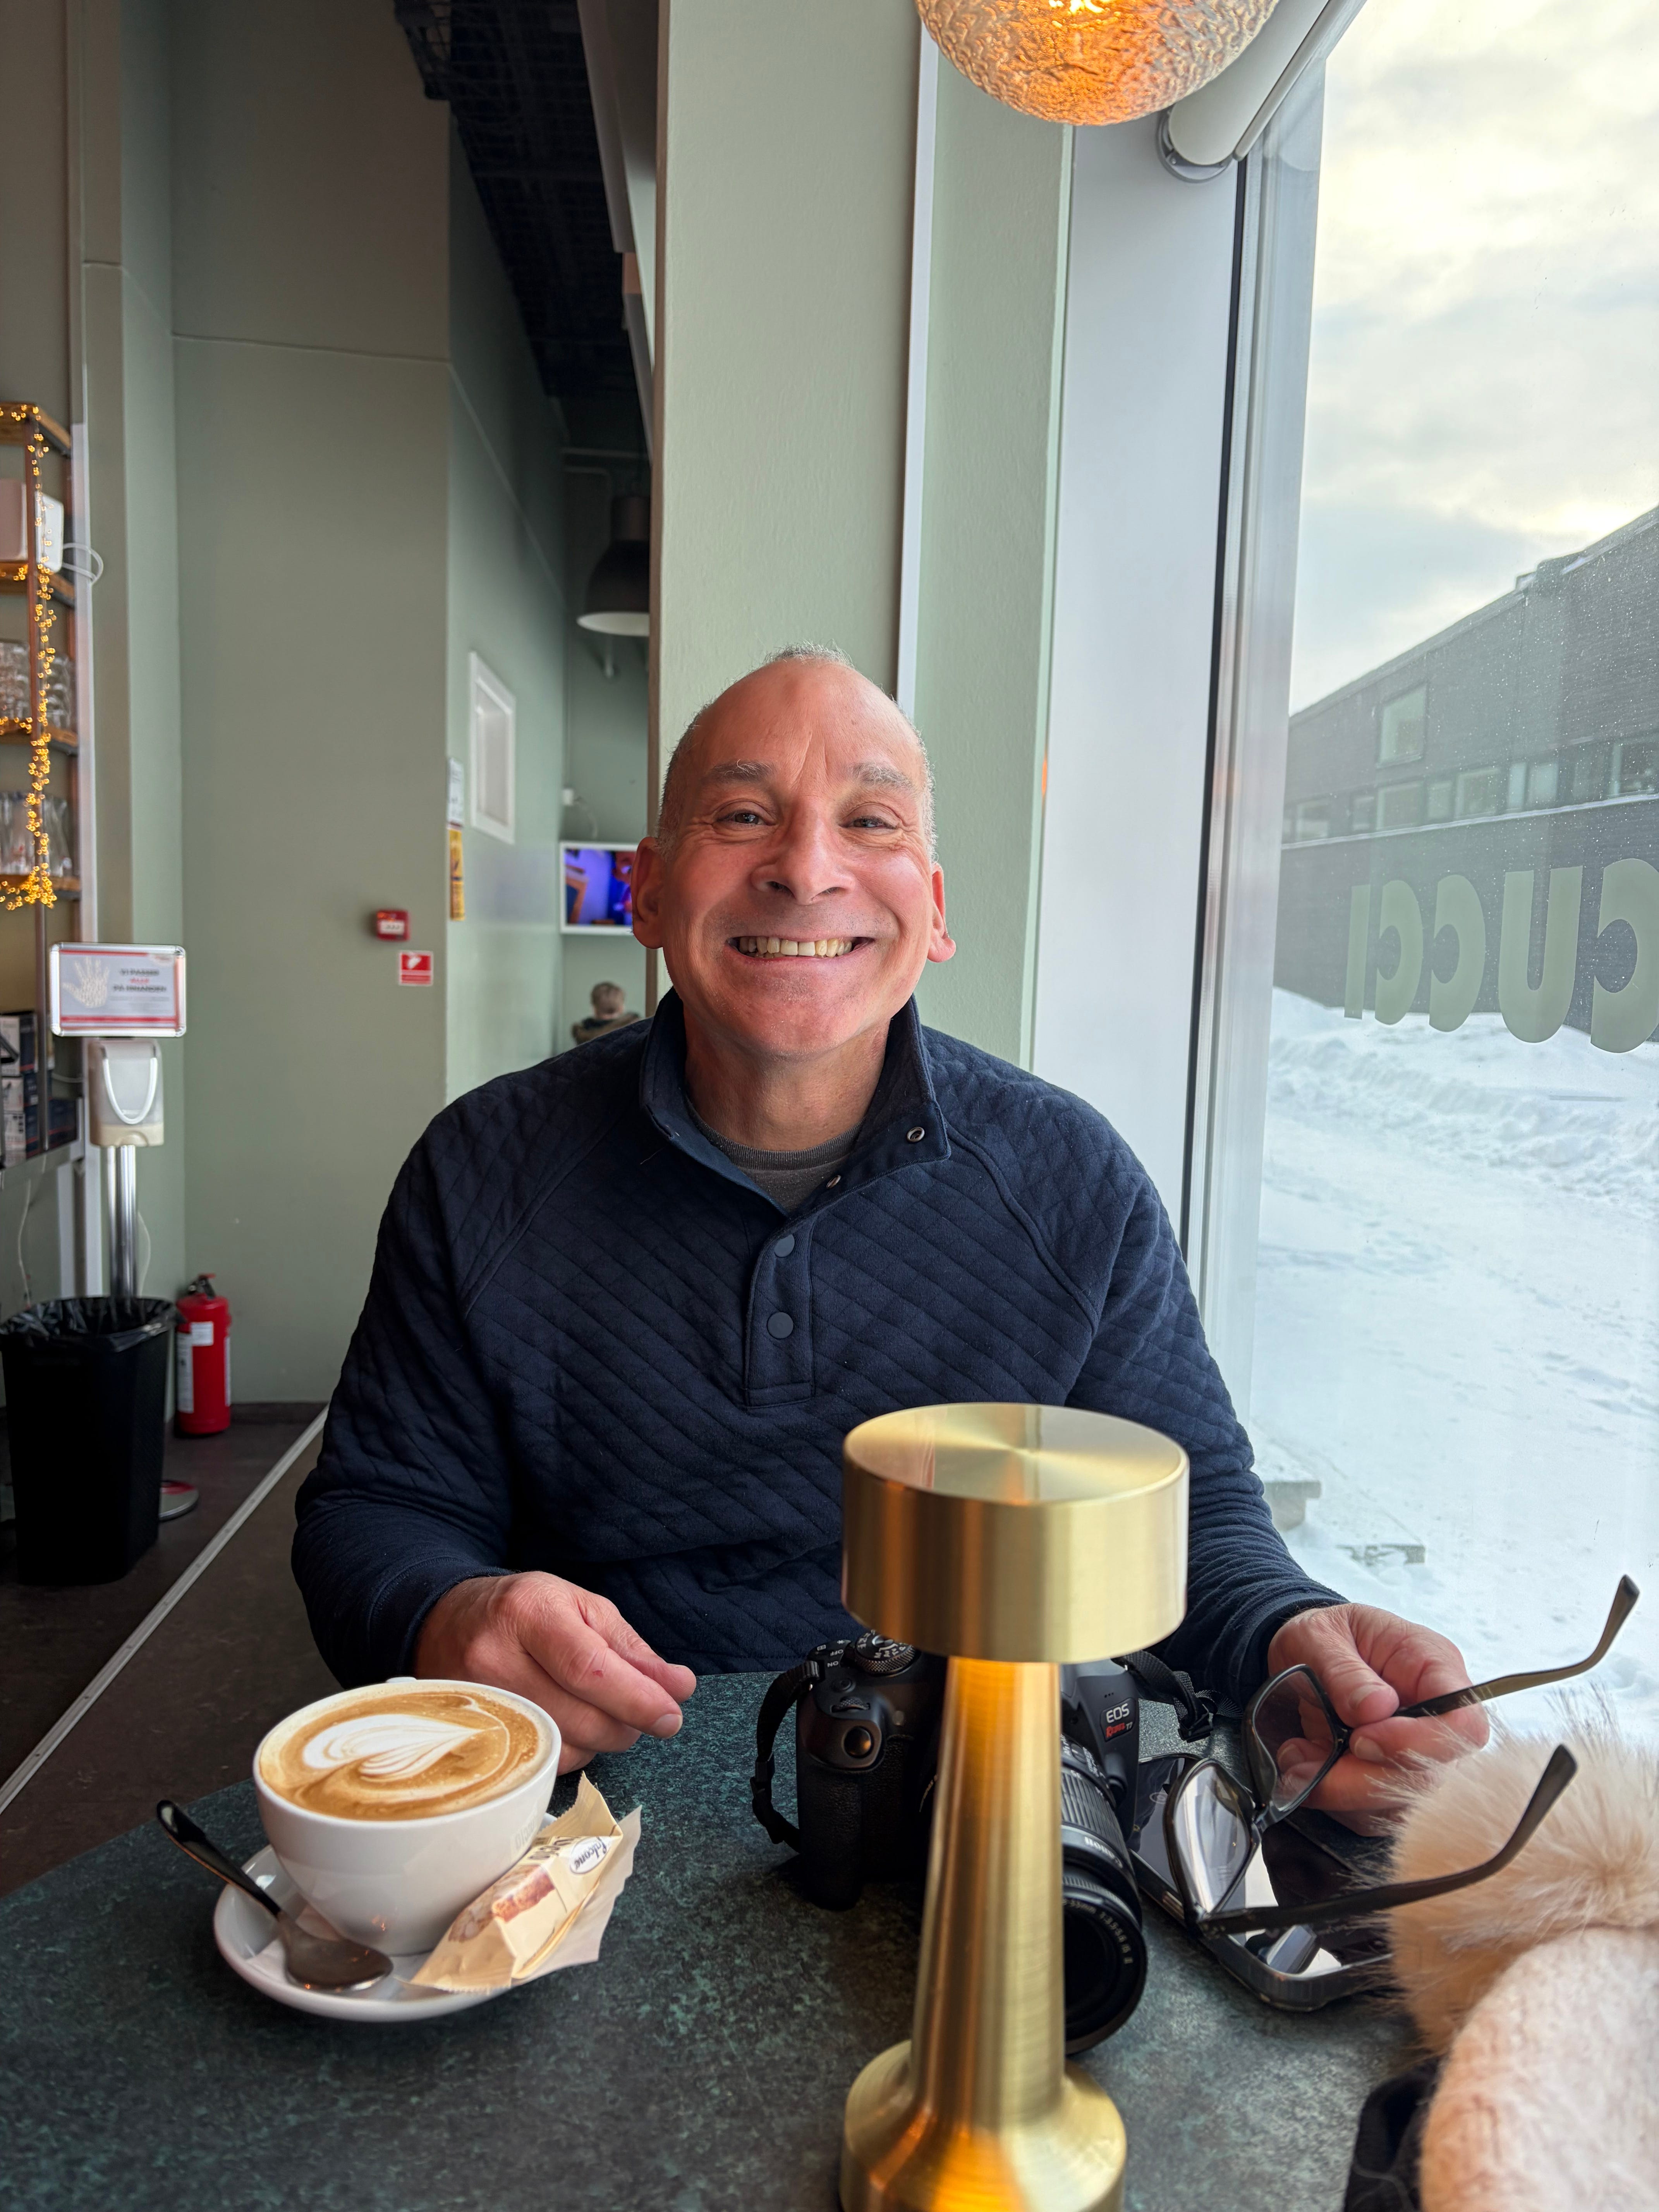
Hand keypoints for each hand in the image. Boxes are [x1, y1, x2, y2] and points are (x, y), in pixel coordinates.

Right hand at [415, 1572, 696, 1774]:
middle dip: (626, 1725)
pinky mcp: (470, 1737)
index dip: (636, 1699)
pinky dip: (569, 1752)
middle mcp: (495, 1658)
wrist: (444, 1623)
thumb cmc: (525, 1612)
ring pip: (561, 1747)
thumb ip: (632, 1651)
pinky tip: (569, 1726)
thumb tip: (680, 1688)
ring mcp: (477, 1702)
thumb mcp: (582, 1609)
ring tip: (603, 1713)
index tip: (671, 1716)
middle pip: (578, 1717)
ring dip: (599, 1741)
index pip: (589, 1669)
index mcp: (530, 1613)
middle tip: (645, 1715)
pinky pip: (537, 1763)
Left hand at [1265, 1603, 1488, 1832]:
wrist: (1302, 1656)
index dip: (1420, 1744)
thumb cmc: (1321, 1637)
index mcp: (1433, 1666)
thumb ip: (1345, 1670)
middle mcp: (1436, 1716)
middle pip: (1434, 1777)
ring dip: (1343, 1793)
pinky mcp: (1390, 1782)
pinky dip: (1333, 1800)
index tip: (1362, 1738)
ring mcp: (1416, 1754)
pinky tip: (1302, 1771)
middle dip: (1367, 1780)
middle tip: (1311, 1760)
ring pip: (1402, 1804)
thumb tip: (1377, 1707)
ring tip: (1295, 1761)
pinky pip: (1373, 1814)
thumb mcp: (1319, 1637)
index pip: (1464, 1725)